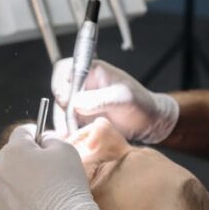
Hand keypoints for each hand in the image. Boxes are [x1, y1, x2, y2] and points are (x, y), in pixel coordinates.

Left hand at [0, 124, 104, 209]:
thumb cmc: (67, 183)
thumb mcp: (65, 149)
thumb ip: (50, 138)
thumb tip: (43, 140)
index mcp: (14, 149)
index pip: (22, 132)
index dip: (34, 134)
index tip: (43, 140)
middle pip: (12, 155)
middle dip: (27, 157)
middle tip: (47, 169)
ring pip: (8, 177)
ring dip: (21, 178)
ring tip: (41, 191)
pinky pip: (7, 197)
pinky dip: (17, 198)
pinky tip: (35, 205)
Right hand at [50, 58, 179, 143]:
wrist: (149, 122)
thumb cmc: (140, 103)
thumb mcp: (122, 98)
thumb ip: (99, 99)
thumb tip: (75, 103)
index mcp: (91, 69)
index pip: (65, 70)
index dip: (61, 84)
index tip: (65, 101)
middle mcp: (83, 83)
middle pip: (59, 91)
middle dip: (60, 110)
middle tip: (66, 126)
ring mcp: (80, 100)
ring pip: (61, 110)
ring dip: (62, 123)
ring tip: (69, 136)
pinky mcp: (81, 116)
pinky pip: (67, 122)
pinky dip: (67, 130)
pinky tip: (71, 139)